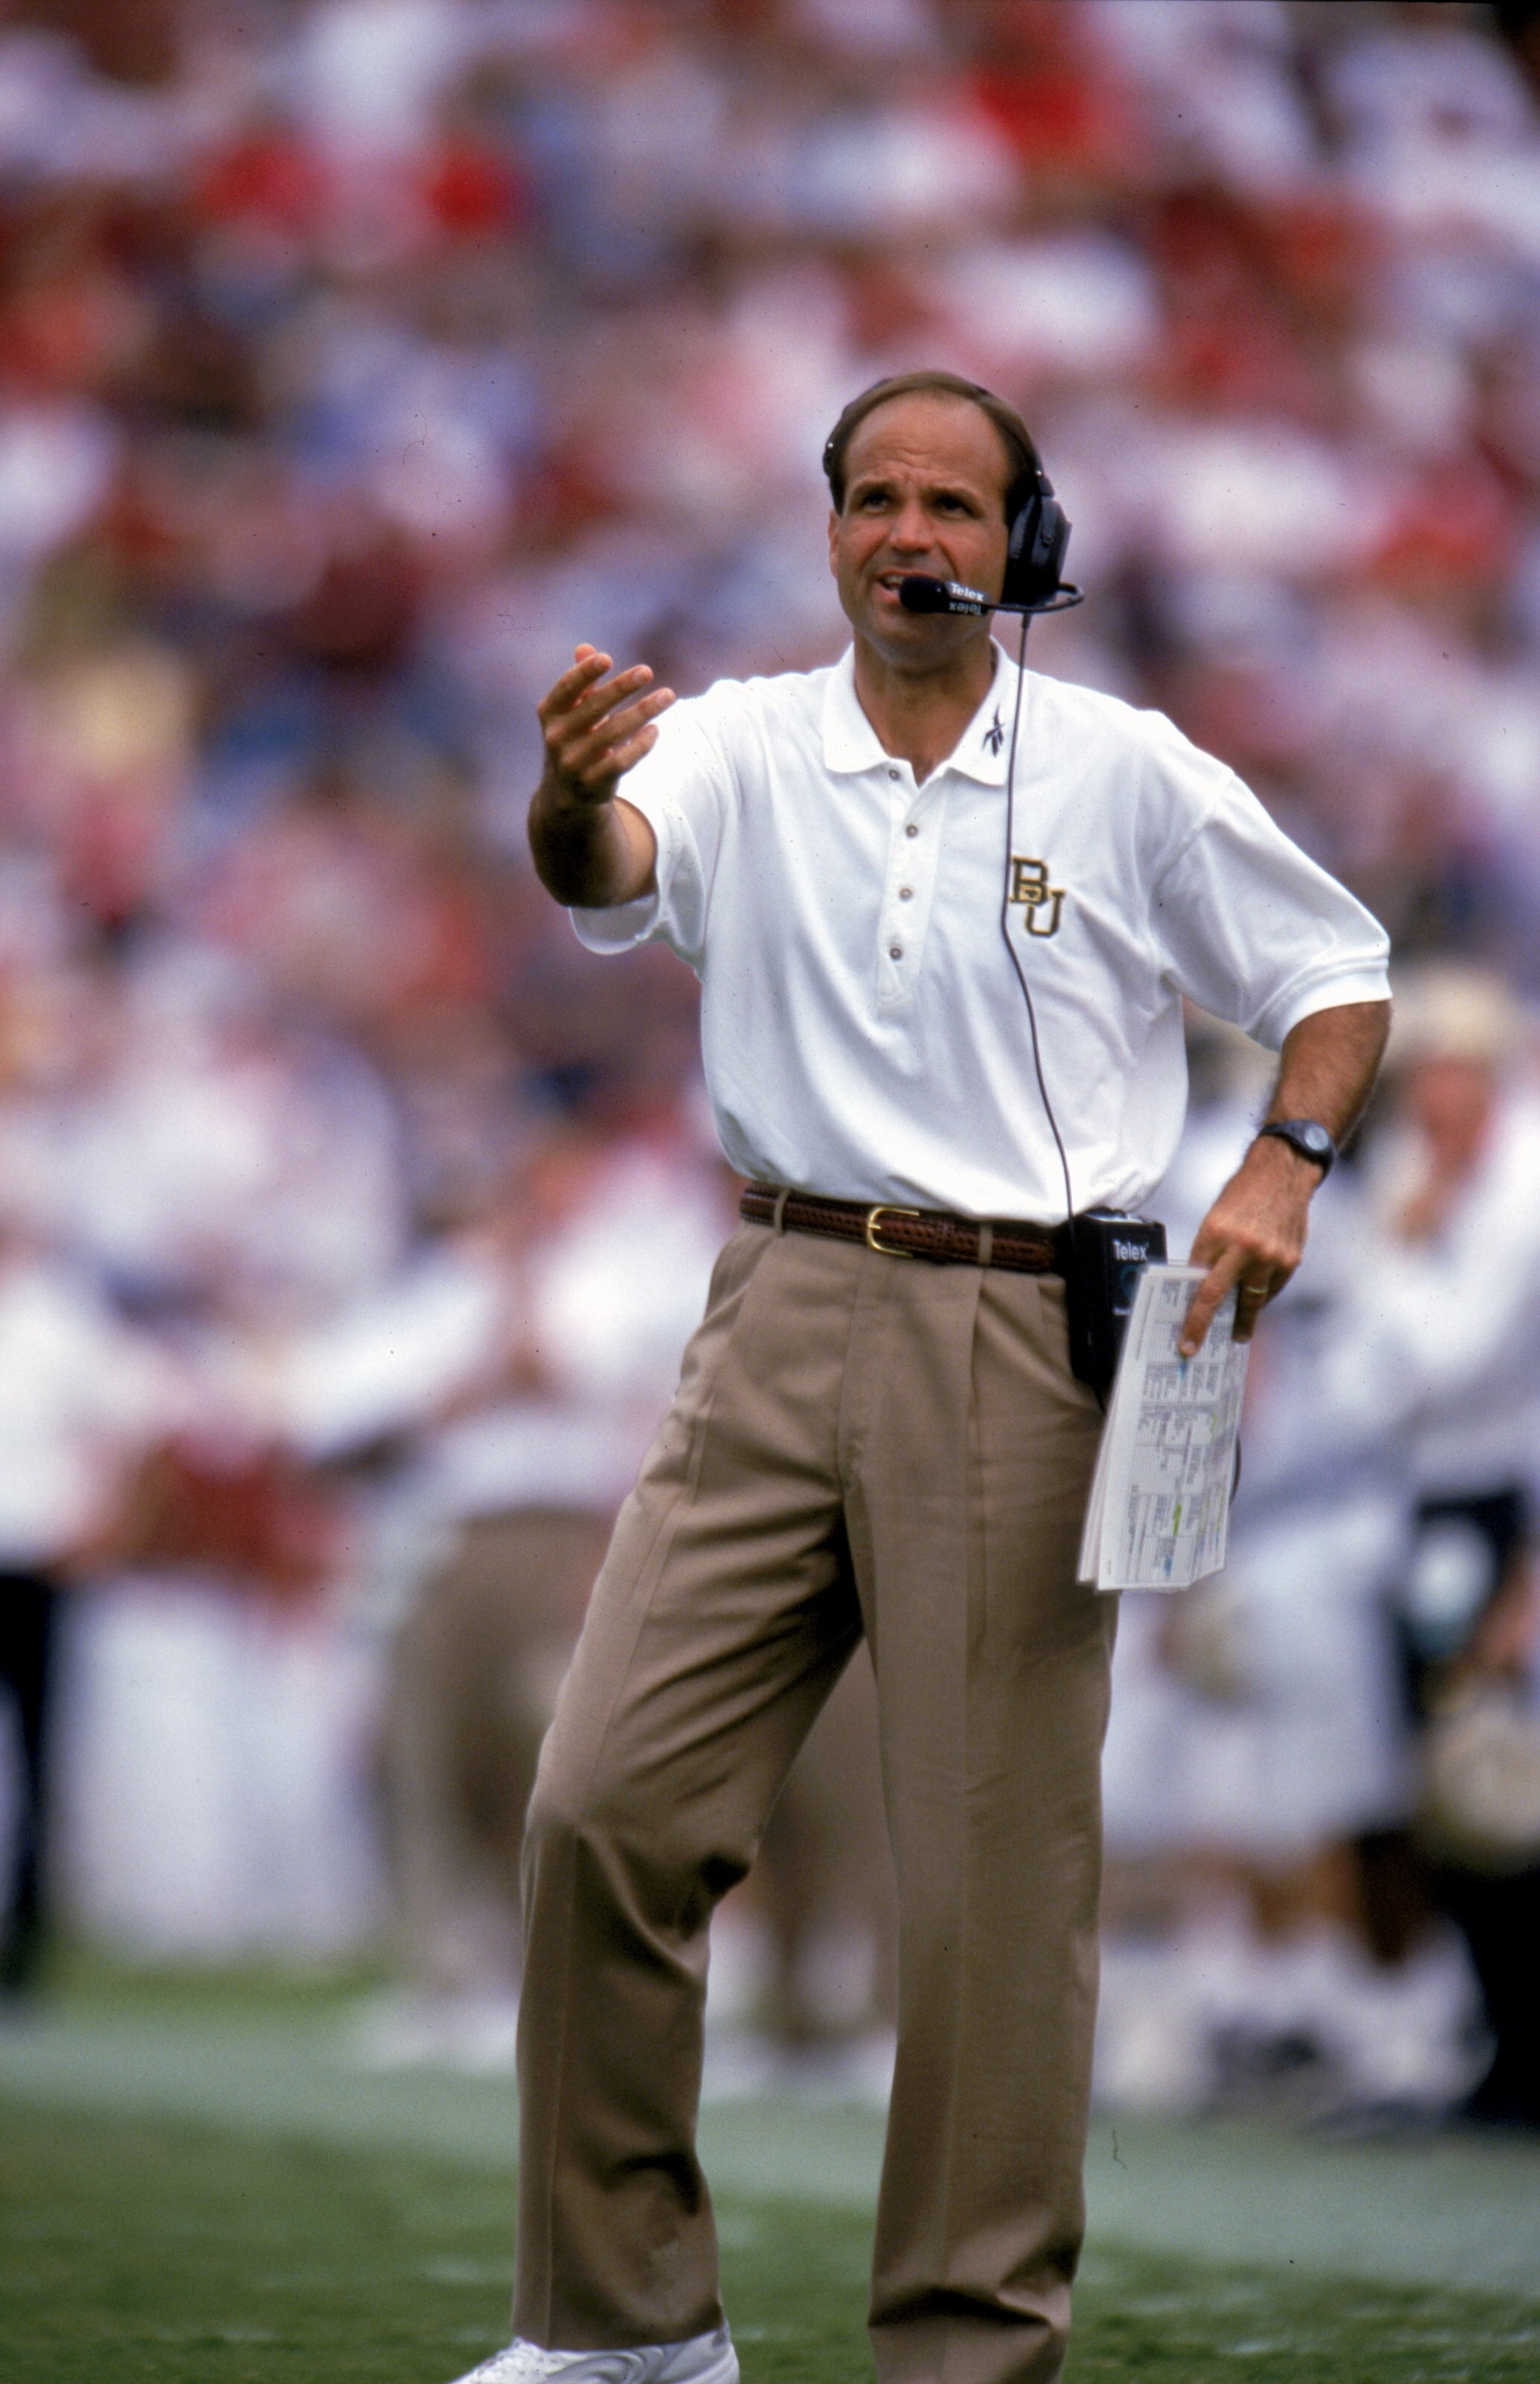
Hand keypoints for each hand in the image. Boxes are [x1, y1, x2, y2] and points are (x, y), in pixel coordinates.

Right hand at [537, 644, 674, 809]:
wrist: (566, 792)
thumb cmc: (575, 739)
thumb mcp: (571, 712)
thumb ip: (581, 684)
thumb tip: (585, 648)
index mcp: (549, 714)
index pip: (566, 688)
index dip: (584, 672)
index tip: (607, 658)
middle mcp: (556, 738)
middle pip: (593, 708)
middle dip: (621, 687)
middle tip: (647, 670)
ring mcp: (573, 763)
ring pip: (613, 733)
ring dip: (643, 711)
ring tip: (667, 696)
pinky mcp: (593, 783)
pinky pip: (621, 761)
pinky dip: (640, 745)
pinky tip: (655, 729)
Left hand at [1180, 1134, 1315, 1355]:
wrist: (1283, 1172)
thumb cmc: (1242, 1194)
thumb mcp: (1214, 1219)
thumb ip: (1207, 1253)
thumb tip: (1198, 1288)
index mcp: (1216, 1235)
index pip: (1201, 1288)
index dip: (1193, 1320)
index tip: (1186, 1344)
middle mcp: (1244, 1248)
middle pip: (1223, 1299)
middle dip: (1210, 1327)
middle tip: (1201, 1348)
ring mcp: (1271, 1256)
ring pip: (1253, 1300)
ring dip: (1243, 1317)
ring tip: (1238, 1331)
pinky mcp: (1291, 1259)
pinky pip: (1272, 1289)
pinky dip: (1262, 1294)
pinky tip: (1256, 1297)